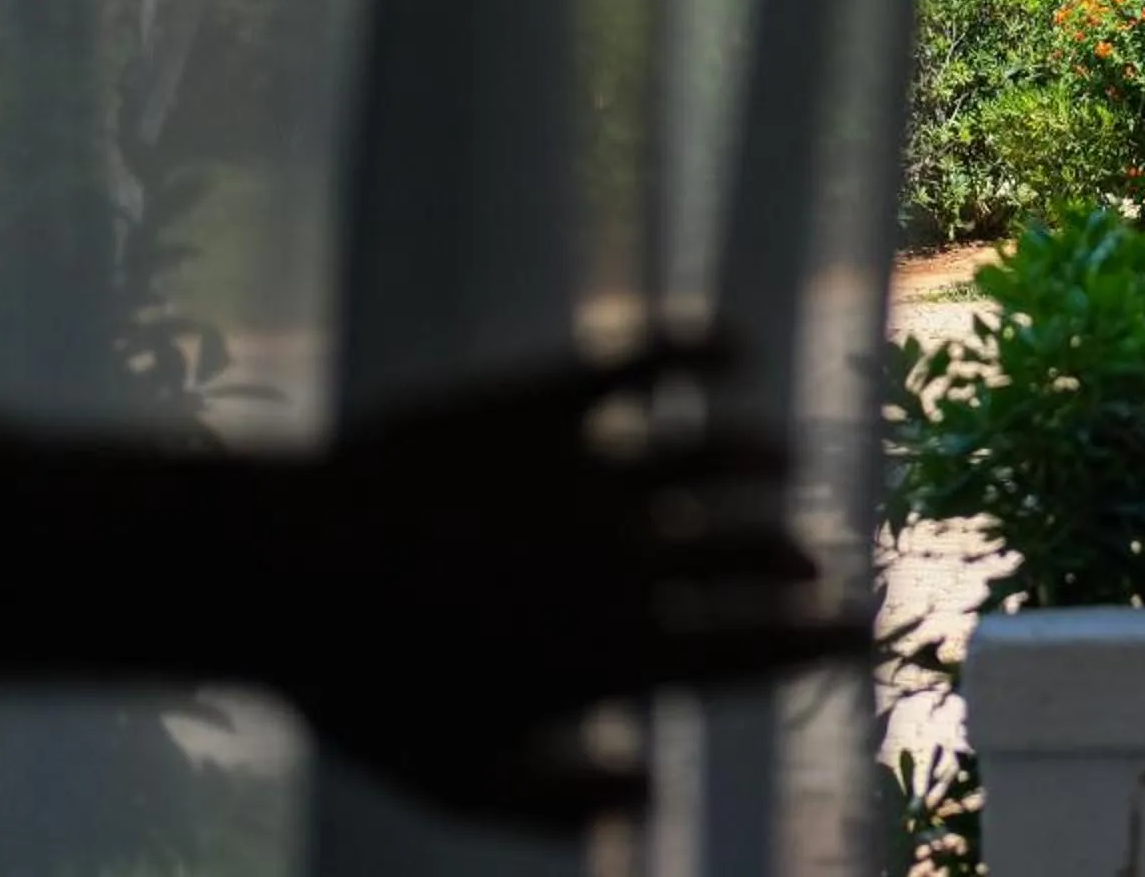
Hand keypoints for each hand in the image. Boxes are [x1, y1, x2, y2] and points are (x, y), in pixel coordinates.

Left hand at [275, 336, 865, 832]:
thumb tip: (649, 790)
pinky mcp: (541, 403)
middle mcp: (624, 557)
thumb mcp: (459, 780)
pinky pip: (643, 362)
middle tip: (809, 561)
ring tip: (781, 465)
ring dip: (763, 460)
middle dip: (796, 557)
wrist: (281, 572)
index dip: (822, 636)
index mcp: (616, 651)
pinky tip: (732, 348)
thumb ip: (560, 797)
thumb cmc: (362, 691)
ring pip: (715, 453)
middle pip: (749, 548)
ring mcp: (587, 472)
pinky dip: (700, 349)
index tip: (863, 629)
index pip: (754, 645)